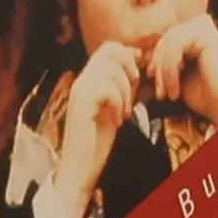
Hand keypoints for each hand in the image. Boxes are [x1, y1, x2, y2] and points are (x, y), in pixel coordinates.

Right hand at [52, 41, 141, 217]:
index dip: (129, 57)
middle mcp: (81, 80)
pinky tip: (118, 120)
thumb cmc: (96, 142)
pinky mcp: (82, 103)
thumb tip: (137, 65)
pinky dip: (119, 103)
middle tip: (134, 92)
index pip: (109, 48)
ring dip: (127, 91)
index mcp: (88, 79)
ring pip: (112, 69)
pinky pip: (108, 88)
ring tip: (124, 113)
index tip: (138, 79)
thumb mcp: (113, 108)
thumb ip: (121, 87)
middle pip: (110, 49)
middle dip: (130, 67)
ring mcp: (80, 90)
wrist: (79, 169)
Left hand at [149, 15, 217, 126]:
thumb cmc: (206, 98)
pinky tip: (175, 90)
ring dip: (163, 71)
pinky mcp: (206, 38)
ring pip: (169, 41)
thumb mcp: (178, 79)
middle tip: (159, 92)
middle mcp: (200, 34)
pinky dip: (170, 70)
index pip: (167, 39)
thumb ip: (165, 66)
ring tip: (167, 94)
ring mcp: (203, 33)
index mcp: (195, 41)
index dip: (156, 58)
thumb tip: (145, 60)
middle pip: (165, 39)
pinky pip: (176, 46)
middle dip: (157, 65)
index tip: (152, 79)